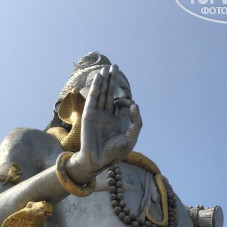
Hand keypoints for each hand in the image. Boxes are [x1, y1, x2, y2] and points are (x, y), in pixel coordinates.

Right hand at [67, 65, 141, 183]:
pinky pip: (93, 98)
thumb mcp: (131, 138)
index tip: (130, 105)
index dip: (126, 101)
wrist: (98, 160)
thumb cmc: (114, 152)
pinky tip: (99, 77)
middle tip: (115, 67)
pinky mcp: (89, 114)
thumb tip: (134, 104)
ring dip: (104, 81)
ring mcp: (97, 114)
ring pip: (101, 94)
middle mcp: (106, 116)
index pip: (121, 104)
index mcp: (117, 121)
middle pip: (109, 94)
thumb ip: (136, 121)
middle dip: (112, 81)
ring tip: (107, 68)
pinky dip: (96, 87)